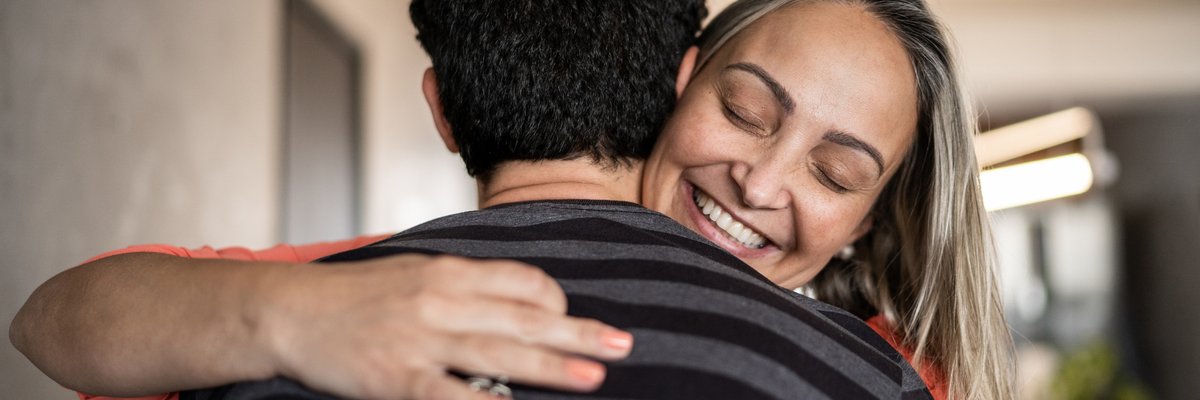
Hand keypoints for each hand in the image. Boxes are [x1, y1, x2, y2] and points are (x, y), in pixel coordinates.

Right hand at [254, 254, 631, 399]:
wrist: (287, 311)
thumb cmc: (354, 296)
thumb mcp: (414, 273)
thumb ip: (464, 286)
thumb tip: (517, 300)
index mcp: (449, 272)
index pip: (522, 281)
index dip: (556, 301)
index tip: (572, 318)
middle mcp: (442, 301)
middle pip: (524, 317)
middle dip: (577, 332)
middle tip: (622, 345)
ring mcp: (420, 340)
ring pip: (498, 353)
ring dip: (551, 365)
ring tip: (593, 376)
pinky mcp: (396, 377)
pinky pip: (449, 394)